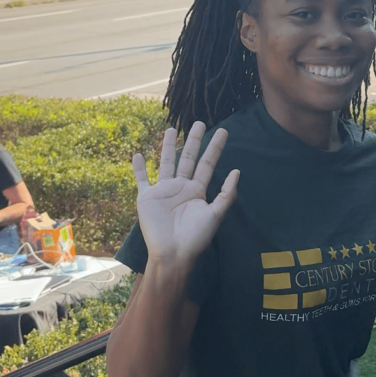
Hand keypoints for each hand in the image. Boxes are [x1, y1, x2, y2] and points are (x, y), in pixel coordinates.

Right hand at [132, 123, 238, 269]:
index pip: (208, 164)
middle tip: (200, 122)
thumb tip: (237, 171)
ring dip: (169, 146)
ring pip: (166, 162)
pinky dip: (138, 168)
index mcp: (197, 191)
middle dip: (194, 140)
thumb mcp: (215, 215)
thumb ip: (226, 194)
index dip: (215, 148)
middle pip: (188, 158)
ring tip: (172, 129)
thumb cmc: (196, 238)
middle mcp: (181, 187)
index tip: (223, 131)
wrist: (173, 253)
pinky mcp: (146, 198)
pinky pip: (142, 180)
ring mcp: (163, 191)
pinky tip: (138, 155)